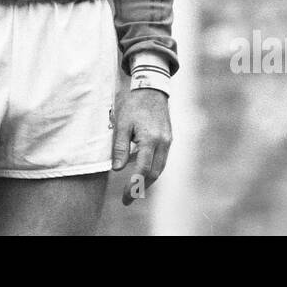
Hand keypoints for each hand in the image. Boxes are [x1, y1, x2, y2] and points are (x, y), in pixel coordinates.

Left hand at [112, 87, 171, 204]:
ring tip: (133, 187)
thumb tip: (117, 169)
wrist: (151, 88)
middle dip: (141, 187)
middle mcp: (163, 142)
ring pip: (160, 167)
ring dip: (147, 179)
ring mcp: (168, 140)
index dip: (133, 186)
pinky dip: (152, 167)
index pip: (143, 170)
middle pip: (155, 173)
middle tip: (128, 198)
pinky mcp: (168, 138)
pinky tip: (140, 168)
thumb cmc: (134, 104)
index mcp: (150, 139)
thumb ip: (120, 147)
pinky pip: (162, 158)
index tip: (125, 197)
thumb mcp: (122, 123)